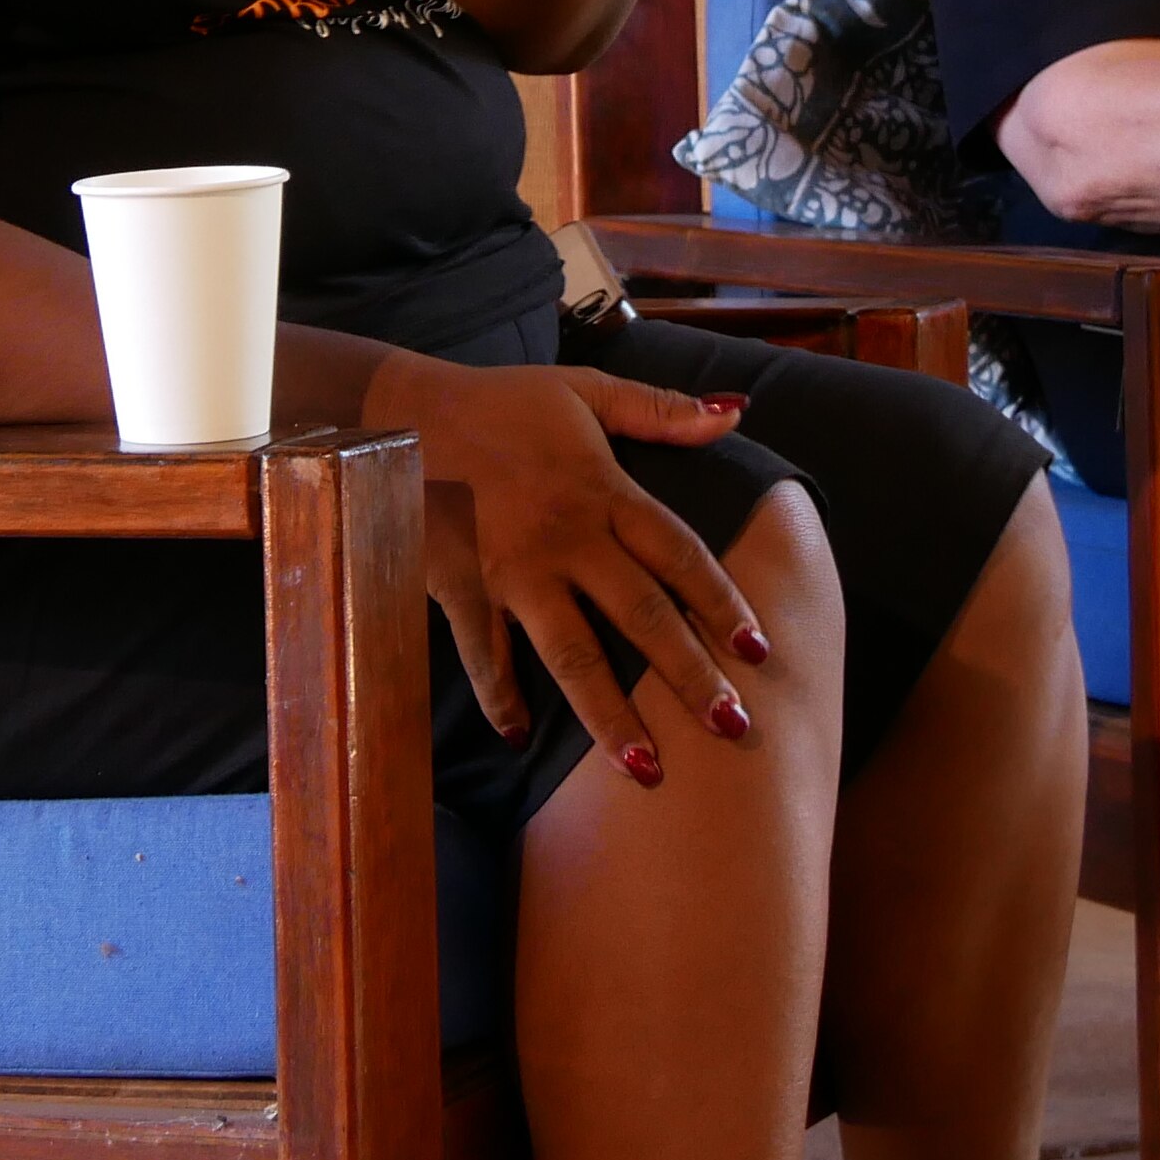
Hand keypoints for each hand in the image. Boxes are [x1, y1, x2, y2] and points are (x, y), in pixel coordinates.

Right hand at [369, 351, 766, 783]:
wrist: (400, 414)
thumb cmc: (502, 401)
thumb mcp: (586, 390)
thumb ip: (662, 411)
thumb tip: (737, 412)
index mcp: (602, 490)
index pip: (677, 552)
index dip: (721, 600)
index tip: (759, 650)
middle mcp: (565, 538)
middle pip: (640, 613)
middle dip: (689, 674)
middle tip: (732, 727)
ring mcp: (512, 572)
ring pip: (571, 654)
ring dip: (609, 714)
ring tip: (648, 769)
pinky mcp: (462, 591)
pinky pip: (485, 656)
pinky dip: (500, 698)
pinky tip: (519, 740)